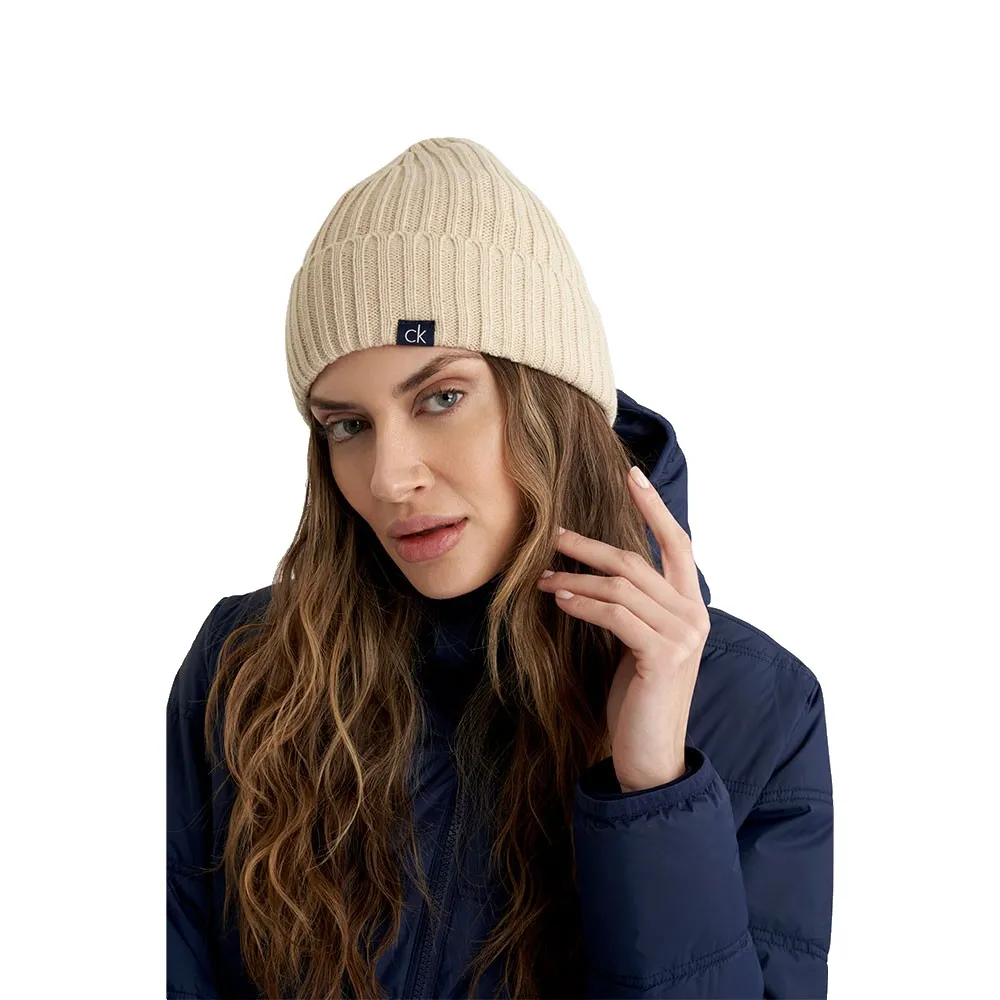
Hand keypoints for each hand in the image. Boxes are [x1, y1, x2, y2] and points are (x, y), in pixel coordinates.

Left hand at [536, 465, 710, 792]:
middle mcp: (694, 616)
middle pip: (638, 561)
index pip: (677, 544)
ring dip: (577, 577)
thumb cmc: (637, 698)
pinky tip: (559, 599)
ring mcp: (683, 636)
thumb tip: (594, 572)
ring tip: (542, 576)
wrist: (650, 756)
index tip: (632, 475)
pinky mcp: (663, 656)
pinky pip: (617, 616)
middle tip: (554, 533)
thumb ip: (631, 607)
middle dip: (592, 544)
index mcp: (691, 607)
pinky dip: (584, 603)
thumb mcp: (637, 643)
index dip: (654, 507)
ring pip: (623, 586)